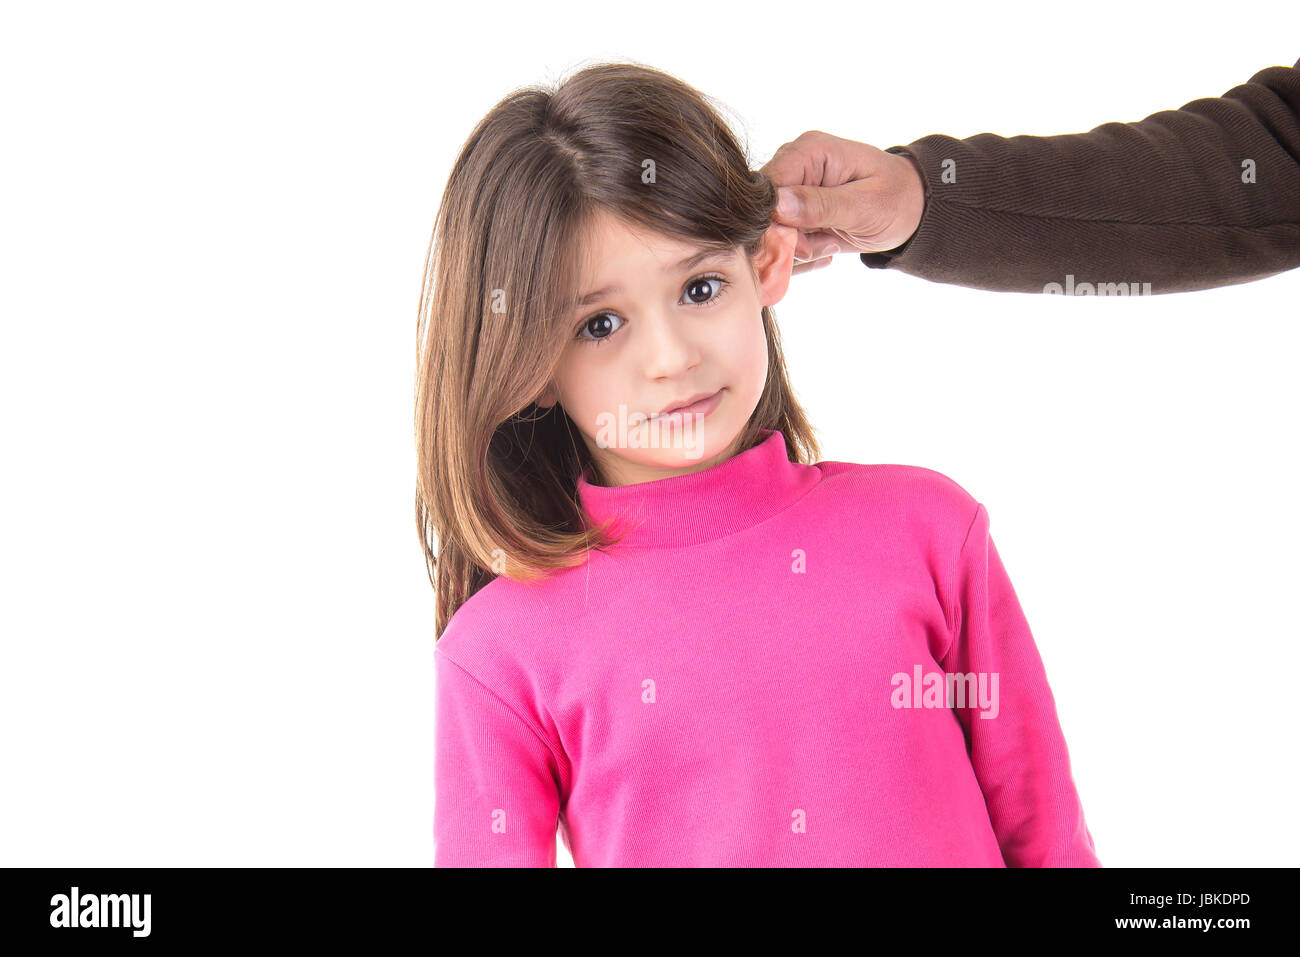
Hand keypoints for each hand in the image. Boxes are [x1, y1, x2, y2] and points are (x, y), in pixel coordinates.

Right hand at [760, 130, 925, 274]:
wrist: (912, 207)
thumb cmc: (896, 198)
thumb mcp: (864, 205)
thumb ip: (820, 205)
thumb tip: (776, 207)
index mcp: (809, 151)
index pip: (767, 188)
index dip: (775, 222)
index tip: (803, 244)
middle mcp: (793, 166)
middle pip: (764, 213)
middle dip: (790, 240)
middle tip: (826, 246)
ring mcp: (791, 190)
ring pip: (771, 232)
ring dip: (799, 249)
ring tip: (833, 242)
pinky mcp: (793, 212)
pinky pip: (781, 241)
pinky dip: (802, 254)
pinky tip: (828, 247)